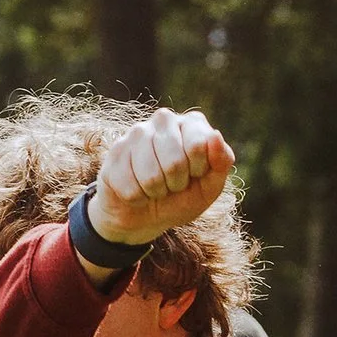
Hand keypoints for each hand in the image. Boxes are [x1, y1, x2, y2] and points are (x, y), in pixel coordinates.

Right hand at [87, 109, 235, 248]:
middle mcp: (163, 120)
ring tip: (155, 188)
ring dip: (155, 192)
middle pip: (174, 162)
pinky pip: (130, 187)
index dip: (198, 171)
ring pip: (150, 176)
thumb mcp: (211, 186)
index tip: (195, 174)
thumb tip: (215, 135)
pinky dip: (137, 198)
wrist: (144, 216)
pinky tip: (136, 192)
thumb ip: (222, 161)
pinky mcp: (115, 153)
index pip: (198, 146)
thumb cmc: (181, 197)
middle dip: (176, 184)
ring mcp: (136, 134)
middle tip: (173, 185)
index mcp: (192, 123)